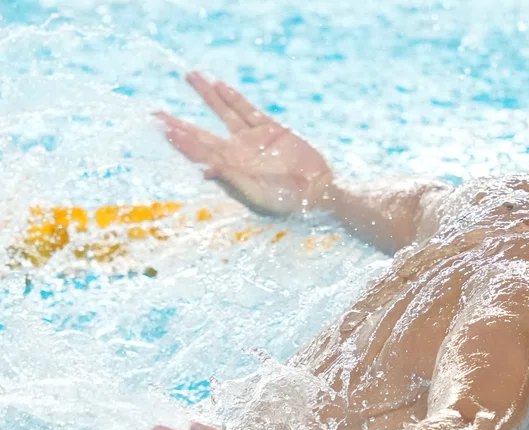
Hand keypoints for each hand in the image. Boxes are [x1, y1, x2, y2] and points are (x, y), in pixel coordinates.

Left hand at [157, 71, 332, 216]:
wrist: (320, 192)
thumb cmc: (288, 202)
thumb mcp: (258, 195)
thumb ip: (232, 180)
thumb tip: (203, 170)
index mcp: (230, 171)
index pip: (199, 152)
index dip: (180, 140)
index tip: (161, 127)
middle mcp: (237, 153)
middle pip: (202, 134)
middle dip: (179, 124)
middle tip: (156, 113)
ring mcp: (254, 139)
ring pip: (224, 112)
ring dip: (206, 95)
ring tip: (190, 75)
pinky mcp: (273, 129)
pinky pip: (248, 111)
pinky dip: (234, 98)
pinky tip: (219, 86)